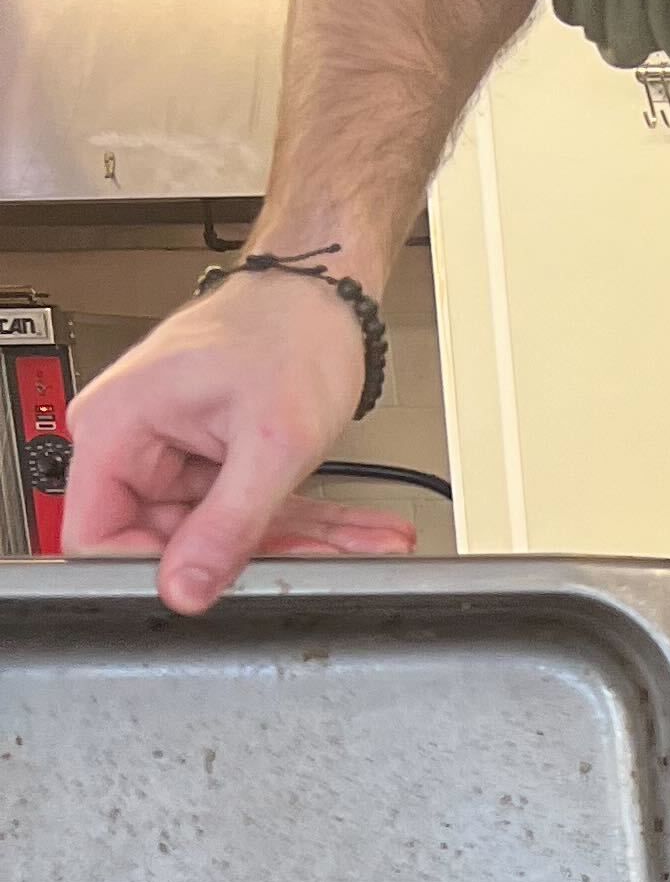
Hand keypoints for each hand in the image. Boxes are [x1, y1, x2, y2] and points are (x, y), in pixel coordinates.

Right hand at [63, 270, 417, 614]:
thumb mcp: (270, 441)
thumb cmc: (290, 330)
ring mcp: (175, 453)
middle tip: (320, 567)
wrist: (325, 293)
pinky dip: (306, 525)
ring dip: (298, 545)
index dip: (152, 571)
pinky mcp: (214, 460)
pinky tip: (355, 533)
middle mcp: (136, 441)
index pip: (97, 534)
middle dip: (251, 560)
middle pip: (170, 542)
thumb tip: (186, 588)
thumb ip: (228, 525)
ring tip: (360, 547)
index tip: (212, 587)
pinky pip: (251, 511)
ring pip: (224, 533)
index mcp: (118, 426)